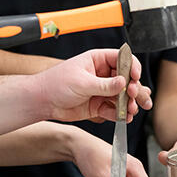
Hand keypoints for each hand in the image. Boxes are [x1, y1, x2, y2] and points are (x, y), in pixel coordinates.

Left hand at [36, 49, 151, 122]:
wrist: (42, 101)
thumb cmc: (55, 84)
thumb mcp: (82, 82)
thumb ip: (104, 85)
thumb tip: (123, 82)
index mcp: (97, 60)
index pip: (122, 59)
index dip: (132, 67)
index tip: (134, 77)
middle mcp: (102, 74)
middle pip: (126, 79)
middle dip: (133, 88)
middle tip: (133, 96)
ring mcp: (101, 90)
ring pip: (123, 96)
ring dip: (129, 103)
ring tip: (131, 110)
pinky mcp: (98, 105)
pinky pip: (114, 109)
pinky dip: (120, 114)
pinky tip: (124, 117)